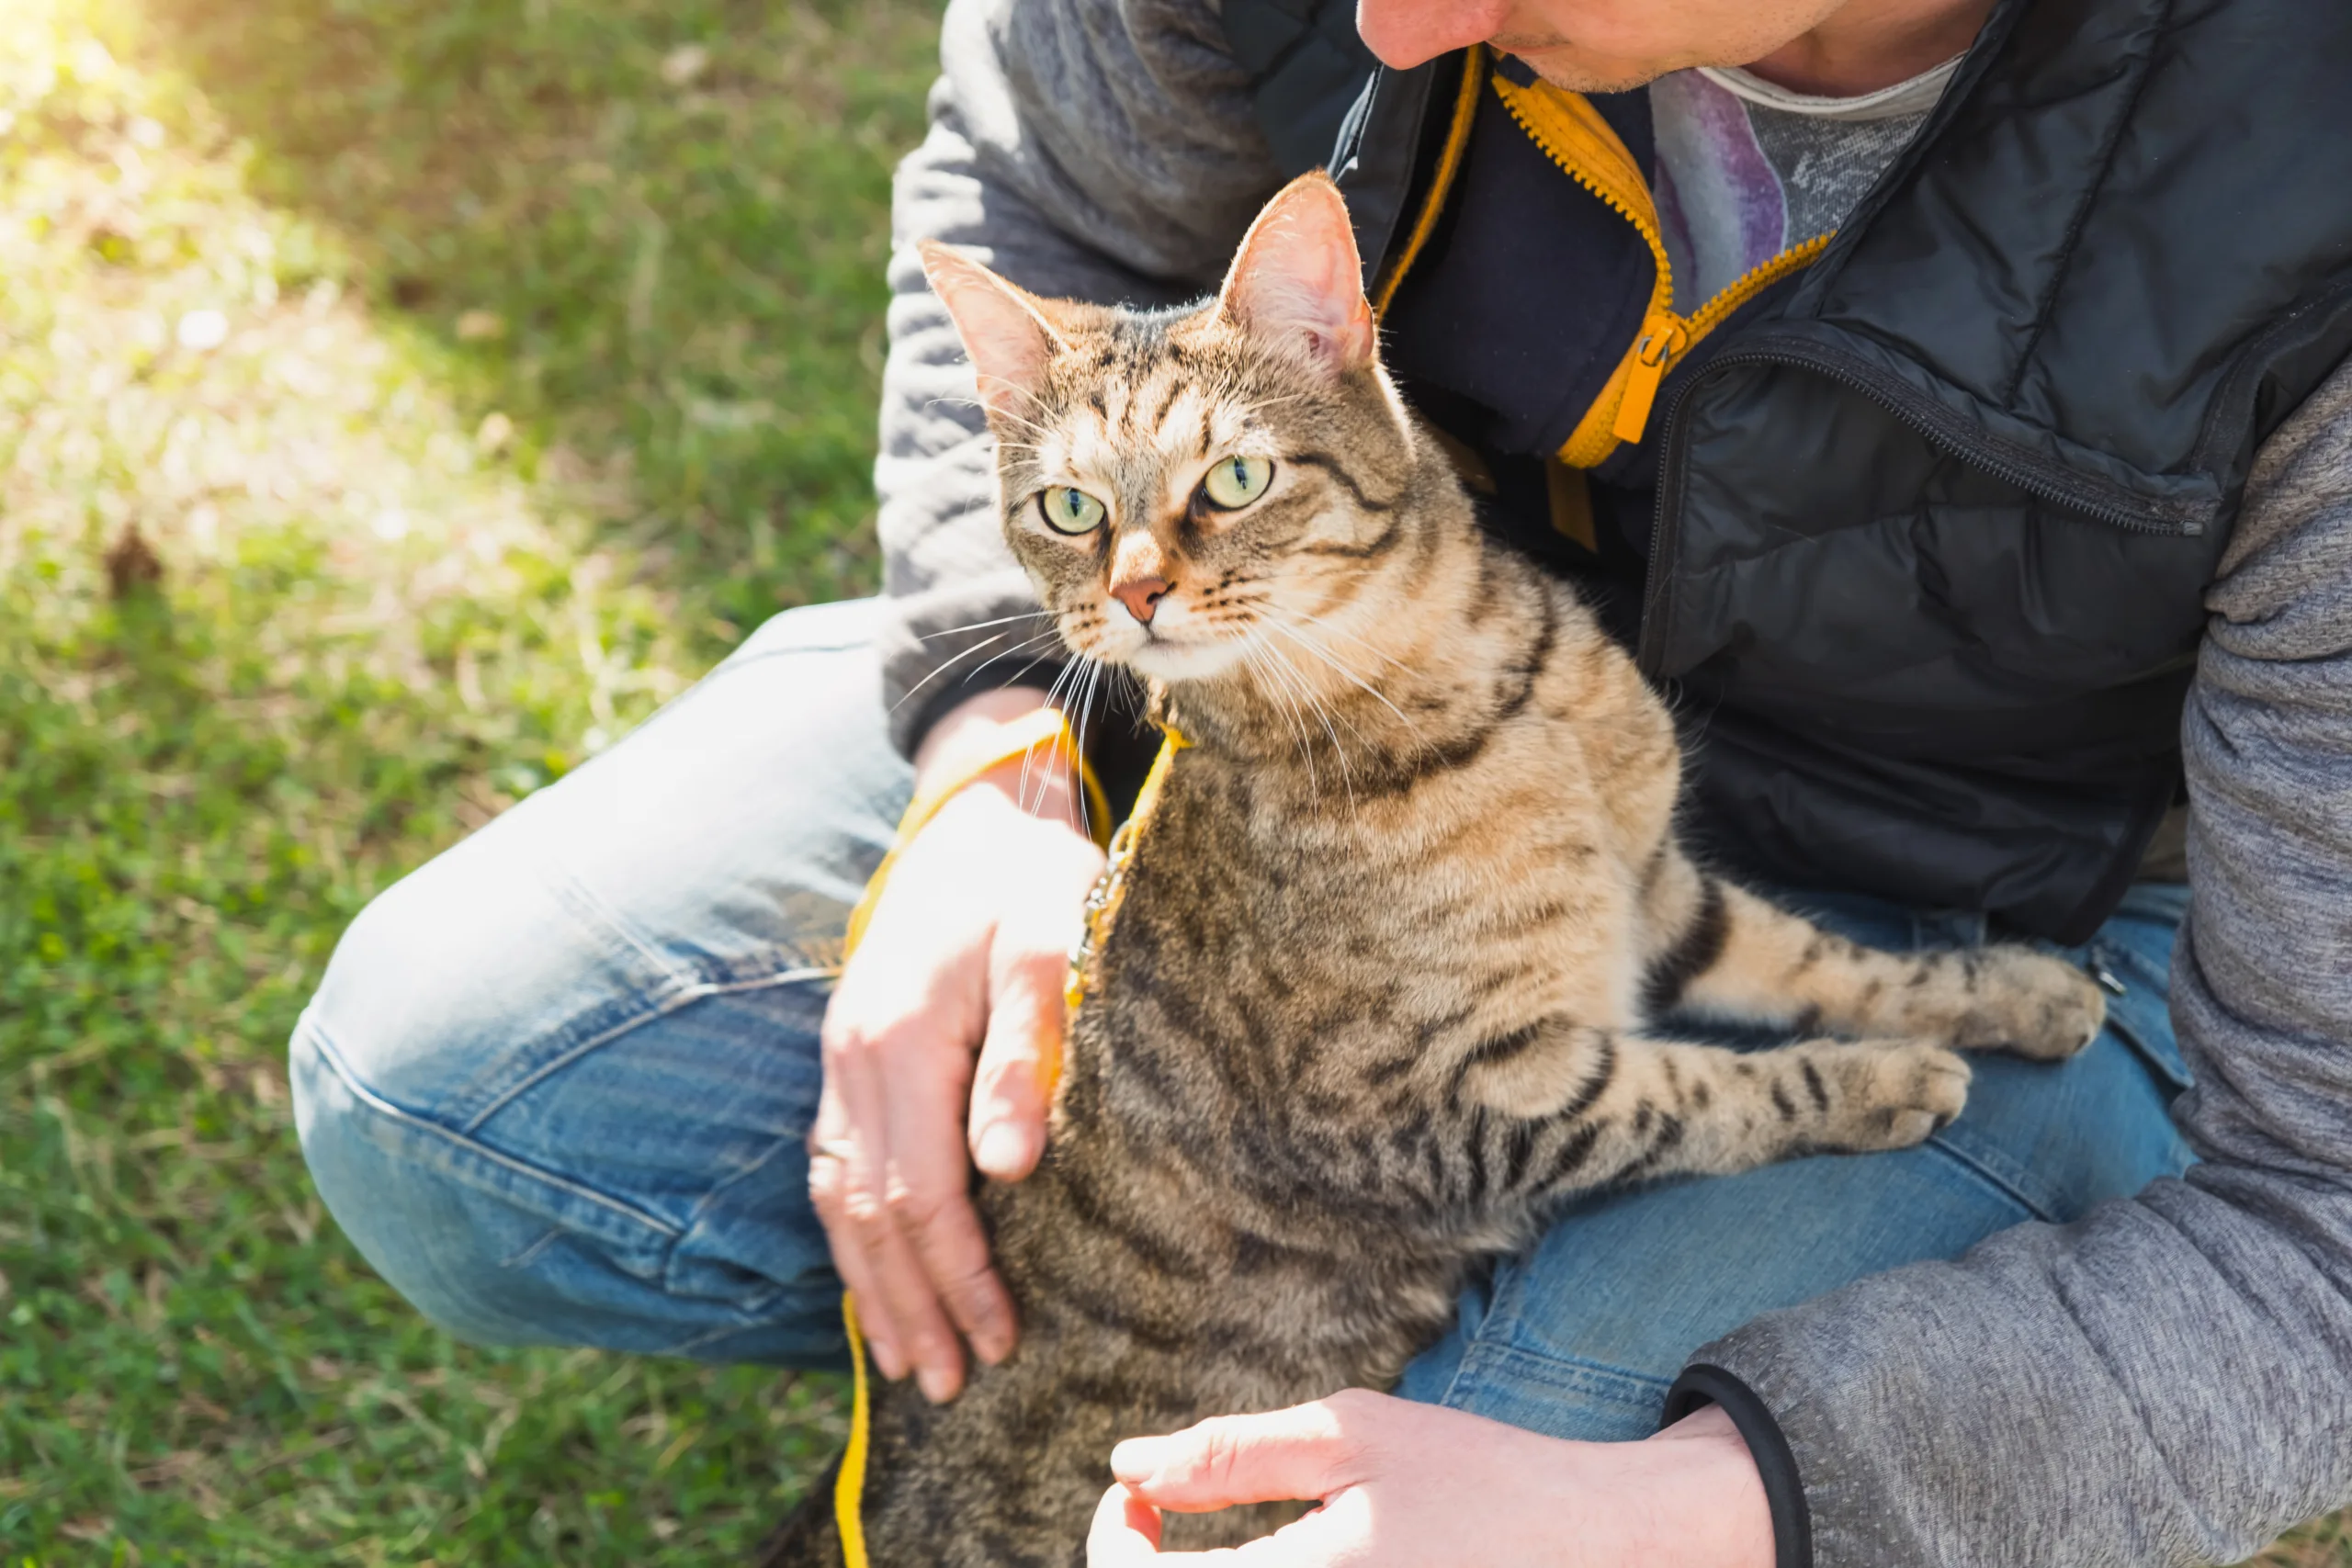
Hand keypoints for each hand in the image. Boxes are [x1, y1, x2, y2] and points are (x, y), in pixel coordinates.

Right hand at [810, 688, 1104, 1402]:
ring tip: (912, 1364)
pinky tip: (876, 1281)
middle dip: (913, 1306)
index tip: (1003, 1339)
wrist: (979, 815)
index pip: (923, 1192)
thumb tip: (1007, 1170)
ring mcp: (841, 1059)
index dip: (960, 1275)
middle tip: (954, 1385)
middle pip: (871, 1214)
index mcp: (905, 1037)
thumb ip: (1028, 1051)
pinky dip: (851, 1236)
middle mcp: (856, 1057)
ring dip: (874, 1288)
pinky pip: (831, 1165)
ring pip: (838, 1200)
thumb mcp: (1052, 945)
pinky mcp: (848, 1058)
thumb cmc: (1033, 881)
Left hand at [1088, 1390, 1775, 1567]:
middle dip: (1148, 1567)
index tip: (1138, 1493)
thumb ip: (1232, 1455)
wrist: (1599, 1546)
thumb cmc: (1480, 1480)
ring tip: (1212, 1543)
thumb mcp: (1353, 1436)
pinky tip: (1279, 1564)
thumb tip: (1127, 1465)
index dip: (1114, 1540)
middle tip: (1163, 1513)